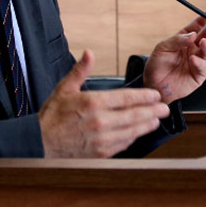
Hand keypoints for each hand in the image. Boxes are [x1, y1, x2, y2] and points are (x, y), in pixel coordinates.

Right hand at [38, 50, 169, 157]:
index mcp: (93, 103)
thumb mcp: (64, 88)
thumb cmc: (52, 116)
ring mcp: (102, 139)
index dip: (145, 97)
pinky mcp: (101, 152)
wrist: (40, 143)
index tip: (155, 95)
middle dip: (153, 111)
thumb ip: (80, 71)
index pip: (127, 98)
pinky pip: (123, 144)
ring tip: (156, 120)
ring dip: (147, 125)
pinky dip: (133, 137)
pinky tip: (139, 132)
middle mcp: (101, 121)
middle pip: (135, 115)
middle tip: (165, 109)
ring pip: (132, 131)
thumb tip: (89, 53)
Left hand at [142, 6, 205, 101]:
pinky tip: (193, 60)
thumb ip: (177, 40)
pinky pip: (203, 67)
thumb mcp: (161, 48)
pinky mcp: (198, 75)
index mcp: (184, 39)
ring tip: (203, 42)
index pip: (197, 25)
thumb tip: (193, 34)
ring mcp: (197, 61)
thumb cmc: (156, 66)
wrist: (153, 86)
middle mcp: (193, 49)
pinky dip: (199, 63)